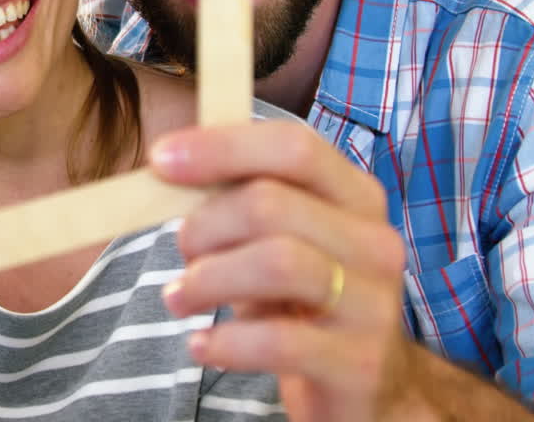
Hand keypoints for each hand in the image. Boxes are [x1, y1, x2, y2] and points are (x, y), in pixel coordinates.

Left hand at [151, 120, 416, 421]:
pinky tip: (202, 346)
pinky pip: (279, 342)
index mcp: (356, 197)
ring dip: (207, 278)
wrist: (370, 384)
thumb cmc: (304, 298)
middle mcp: (374, 242)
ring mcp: (372, 304)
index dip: (222, 148)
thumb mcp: (279, 240)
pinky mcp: (359, 363)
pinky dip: (226, 341)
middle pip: (270, 204)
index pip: (294, 148)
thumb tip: (168, 163)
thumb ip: (239, 199)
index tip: (159, 160)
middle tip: (181, 250)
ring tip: (179, 297)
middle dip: (205, 224)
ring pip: (277, 263)